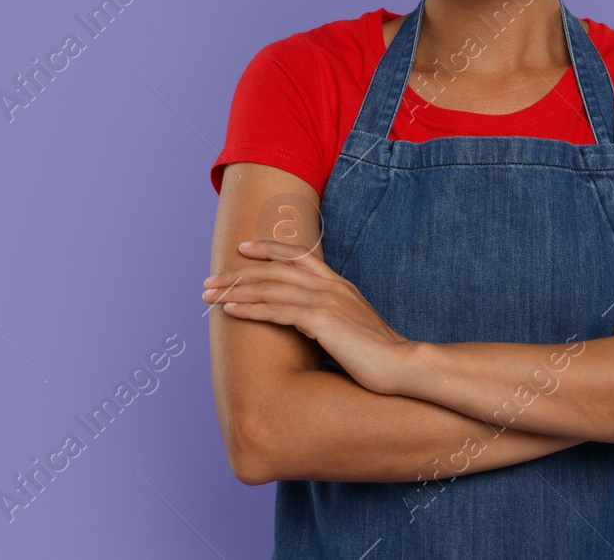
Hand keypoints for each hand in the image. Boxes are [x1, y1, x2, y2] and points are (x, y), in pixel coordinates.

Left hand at [203, 240, 417, 395]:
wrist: (403, 364)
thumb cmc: (378, 353)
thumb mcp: (352, 326)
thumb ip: (330, 317)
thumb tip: (307, 323)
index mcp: (338, 284)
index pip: (299, 255)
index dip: (268, 249)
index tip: (243, 249)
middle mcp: (330, 286)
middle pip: (276, 270)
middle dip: (239, 273)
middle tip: (211, 280)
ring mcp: (326, 301)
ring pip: (271, 288)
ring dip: (236, 291)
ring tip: (209, 295)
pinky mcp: (321, 320)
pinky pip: (277, 311)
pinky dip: (250, 309)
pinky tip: (230, 311)